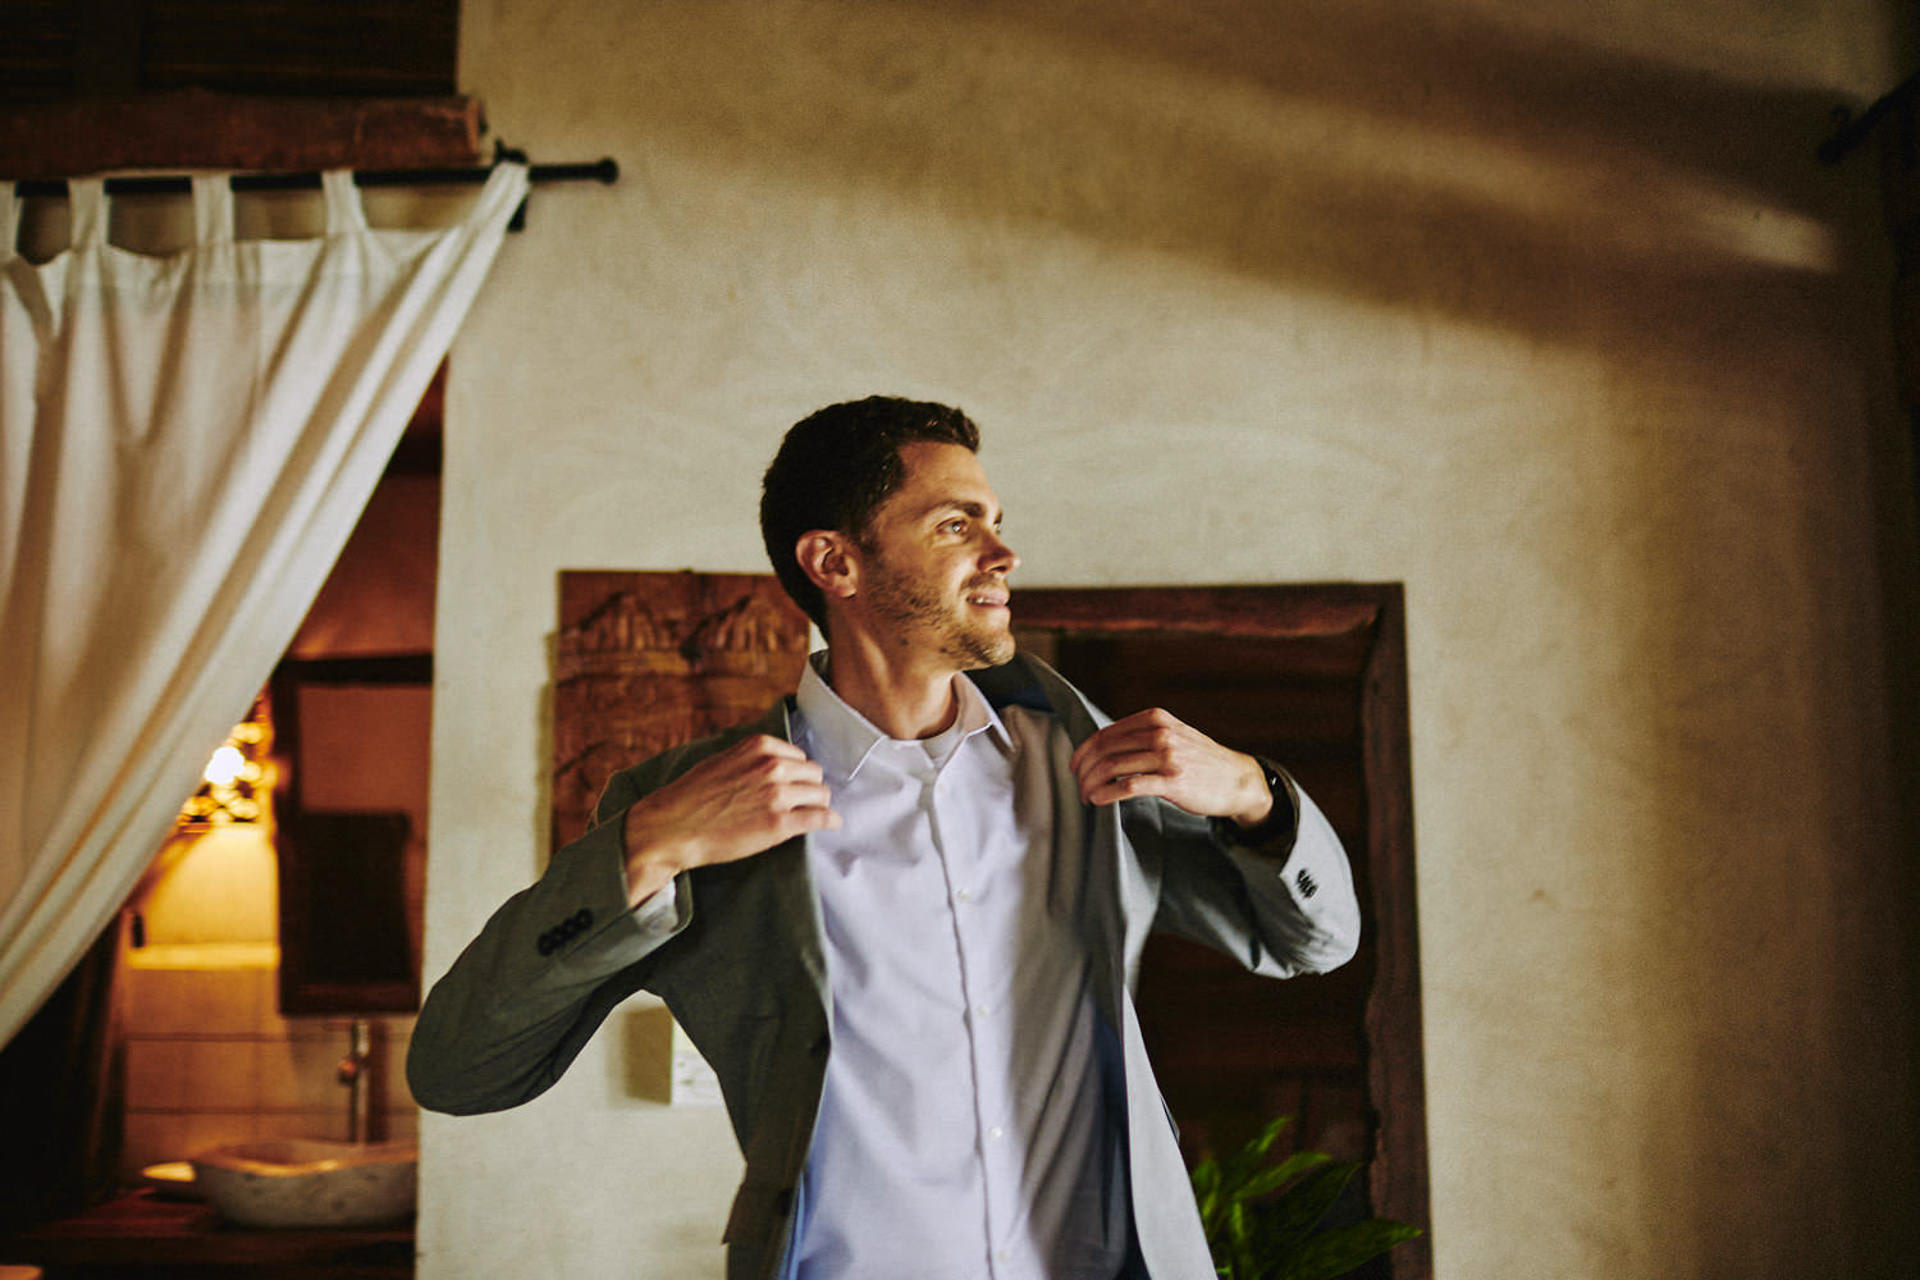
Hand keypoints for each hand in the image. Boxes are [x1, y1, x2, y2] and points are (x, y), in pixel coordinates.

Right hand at [622, 735, 839, 905]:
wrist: (673, 827)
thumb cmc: (692, 796)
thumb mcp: (722, 759)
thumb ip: (751, 757)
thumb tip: (775, 761)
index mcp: (760, 746)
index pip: (798, 756)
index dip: (796, 773)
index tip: (793, 785)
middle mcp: (773, 766)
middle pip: (814, 774)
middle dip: (809, 788)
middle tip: (802, 802)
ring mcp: (778, 795)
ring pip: (821, 795)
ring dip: (818, 805)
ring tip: (813, 814)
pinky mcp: (780, 824)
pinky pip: (821, 818)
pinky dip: (829, 821)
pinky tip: (830, 824)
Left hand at [1068, 708, 1271, 826]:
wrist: (1237, 779)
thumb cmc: (1200, 761)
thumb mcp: (1173, 735)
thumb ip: (1143, 735)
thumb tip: (1106, 748)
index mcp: (1155, 719)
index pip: (1106, 733)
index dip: (1084, 751)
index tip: (1075, 766)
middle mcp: (1159, 733)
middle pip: (1104, 750)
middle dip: (1084, 770)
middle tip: (1078, 785)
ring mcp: (1167, 756)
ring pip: (1112, 767)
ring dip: (1091, 784)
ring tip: (1086, 796)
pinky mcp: (1172, 781)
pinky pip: (1129, 786)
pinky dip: (1107, 793)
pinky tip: (1098, 800)